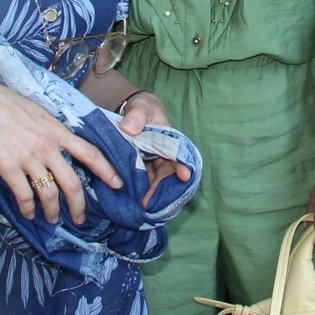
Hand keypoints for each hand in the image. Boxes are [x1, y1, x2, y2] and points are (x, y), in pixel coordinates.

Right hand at [0, 78, 121, 227]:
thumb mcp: (40, 113)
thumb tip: (66, 146)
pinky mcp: (10, 167)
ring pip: (49, 193)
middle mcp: (47, 146)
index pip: (90, 152)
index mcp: (58, 131)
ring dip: (52, 211)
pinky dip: (27, 209)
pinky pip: (24, 195)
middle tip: (80, 218)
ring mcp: (29, 158)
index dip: (106, 170)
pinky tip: (28, 214)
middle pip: (72, 182)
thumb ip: (54, 131)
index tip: (118, 184)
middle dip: (79, 205)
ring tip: (52, 219)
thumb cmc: (9, 106)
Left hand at [115, 91, 192, 206]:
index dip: (182, 166)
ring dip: (151, 194)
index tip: (184, 176)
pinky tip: (133, 201)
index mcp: (170, 140)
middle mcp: (164, 154)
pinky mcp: (141, 168)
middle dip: (163, 189)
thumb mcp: (140, 106)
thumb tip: (130, 129)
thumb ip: (136, 115)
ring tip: (142, 207)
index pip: (179, 155)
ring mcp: (153, 163)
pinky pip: (143, 181)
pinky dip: (140, 191)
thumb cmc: (141, 107)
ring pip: (156, 181)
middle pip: (168, 174)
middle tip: (152, 203)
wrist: (130, 112)